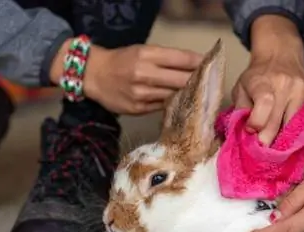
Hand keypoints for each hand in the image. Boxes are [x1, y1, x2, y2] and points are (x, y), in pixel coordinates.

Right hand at [51, 41, 202, 114]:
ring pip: (174, 95)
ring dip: (188, 95)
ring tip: (198, 93)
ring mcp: (141, 94)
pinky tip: (181, 104)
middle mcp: (144, 74)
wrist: (93, 76)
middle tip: (209, 81)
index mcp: (146, 55)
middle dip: (198, 80)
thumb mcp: (142, 51)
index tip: (210, 64)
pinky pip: (163, 107)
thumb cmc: (122, 61)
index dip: (199, 62)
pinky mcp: (138, 109)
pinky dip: (173, 104)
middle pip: (182, 79)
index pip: (181, 58)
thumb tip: (195, 66)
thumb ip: (167, 59)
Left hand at [232, 15, 303, 144]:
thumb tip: (244, 134)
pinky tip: (289, 135)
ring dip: (284, 140)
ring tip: (275, 147)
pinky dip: (297, 131)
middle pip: (279, 123)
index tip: (251, 132)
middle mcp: (286, 85)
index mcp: (263, 82)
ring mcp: (303, 90)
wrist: (280, 54)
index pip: (264, 106)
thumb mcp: (240, 88)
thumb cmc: (256, 76)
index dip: (257, 124)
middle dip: (268, 141)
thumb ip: (240, 109)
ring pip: (295, 126)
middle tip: (262, 153)